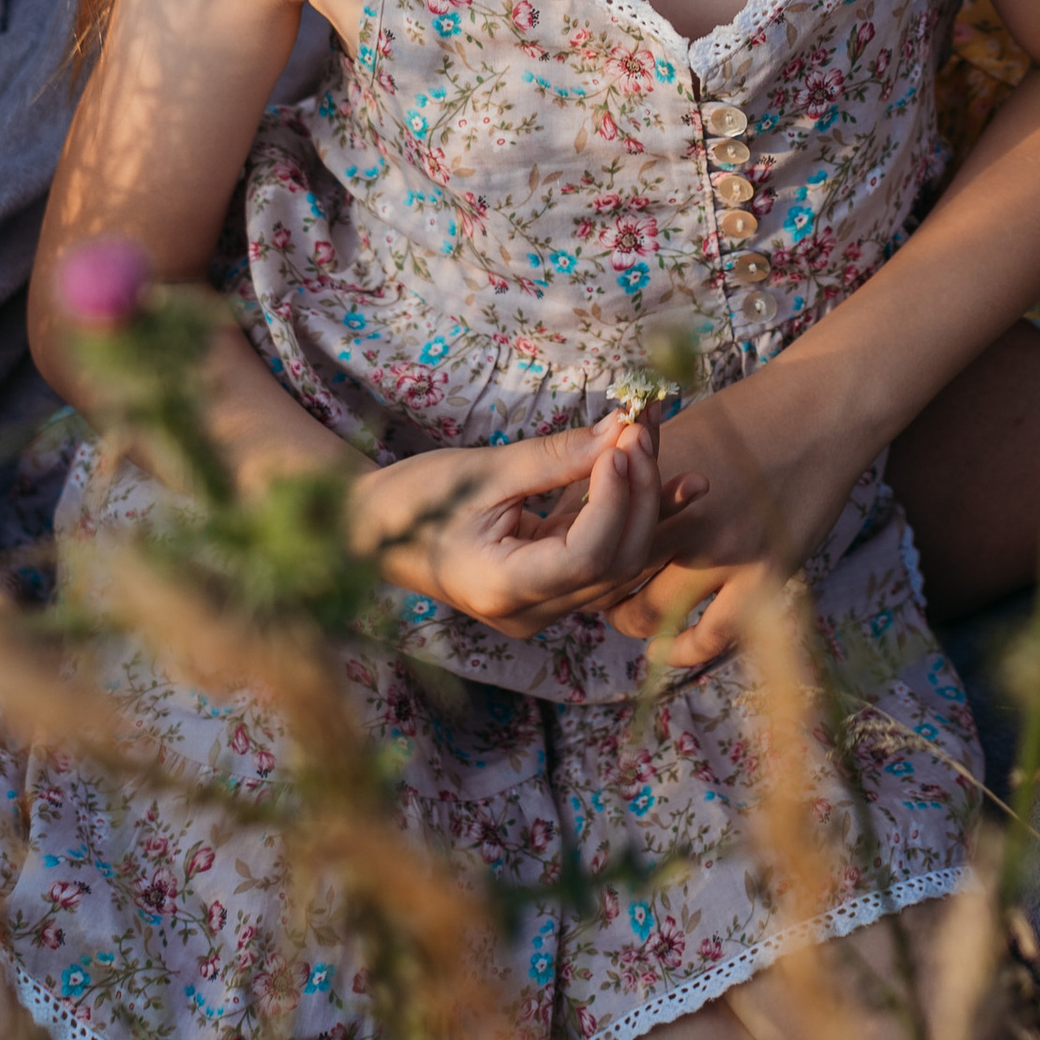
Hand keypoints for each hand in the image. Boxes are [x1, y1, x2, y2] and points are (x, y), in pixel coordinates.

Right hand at [352, 415, 704, 638]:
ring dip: (647, 499)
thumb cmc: (414, 499)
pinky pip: (605, 555)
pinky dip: (632, 512)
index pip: (587, 556)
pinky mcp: (550, 587)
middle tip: (641, 426)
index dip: (614, 499)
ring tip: (659, 434)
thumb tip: (622, 430)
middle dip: (640, 492)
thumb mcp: (484, 472)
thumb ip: (556, 457)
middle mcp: (530, 613)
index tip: (620, 442)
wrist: (372, 532)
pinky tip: (667, 475)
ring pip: (621, 562)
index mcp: (503, 590)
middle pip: (615, 562)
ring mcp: (542, 607)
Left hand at [601, 377, 876, 673]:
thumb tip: (588, 503)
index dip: (575, 546)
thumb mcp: (680, 430)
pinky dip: (680, 649)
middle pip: (608, 574)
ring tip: (627, 614)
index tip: (575, 552)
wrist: (821, 409)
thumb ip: (637, 472)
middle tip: (593, 588)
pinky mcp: (762, 575)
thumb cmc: (748, 415)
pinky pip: (708, 636)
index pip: (588, 528)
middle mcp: (680, 515)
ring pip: (649, 612)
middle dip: (593, 586)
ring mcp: (723, 550)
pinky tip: (665, 650)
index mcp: (653, 474)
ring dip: (629, 618)